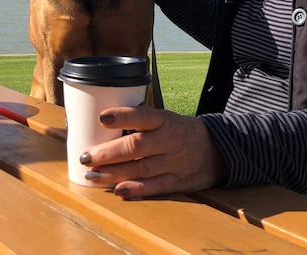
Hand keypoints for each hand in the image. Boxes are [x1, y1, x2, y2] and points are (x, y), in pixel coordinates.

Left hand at [79, 106, 225, 198]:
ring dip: (114, 173)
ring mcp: (175, 163)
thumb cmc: (181, 131)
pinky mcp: (179, 182)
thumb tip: (100, 126)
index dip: (123, 116)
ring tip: (92, 175)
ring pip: (141, 168)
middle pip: (136, 146)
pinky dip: (136, 189)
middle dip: (108, 153)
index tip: (102, 118)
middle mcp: (170, 140)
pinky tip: (119, 190)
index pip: (143, 116)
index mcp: (165, 121)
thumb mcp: (166, 119)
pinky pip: (155, 187)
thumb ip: (141, 123)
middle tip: (86, 156)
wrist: (219, 149)